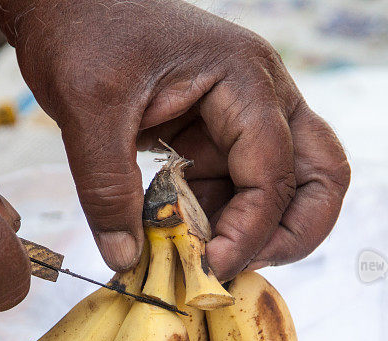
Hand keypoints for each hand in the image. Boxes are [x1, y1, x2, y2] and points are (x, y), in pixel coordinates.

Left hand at [0, 0, 348, 278]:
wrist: (68, 4)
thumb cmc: (85, 33)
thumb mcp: (88, 110)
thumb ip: (107, 190)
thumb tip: (126, 260)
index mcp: (244, 79)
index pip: (275, 171)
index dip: (250, 230)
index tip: (210, 267)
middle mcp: (262, 97)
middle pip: (319, 176)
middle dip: (291, 233)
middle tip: (236, 266)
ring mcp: (245, 117)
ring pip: (287, 188)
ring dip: (253, 232)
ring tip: (201, 259)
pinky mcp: (220, 135)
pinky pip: (240, 188)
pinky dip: (221, 221)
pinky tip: (183, 239)